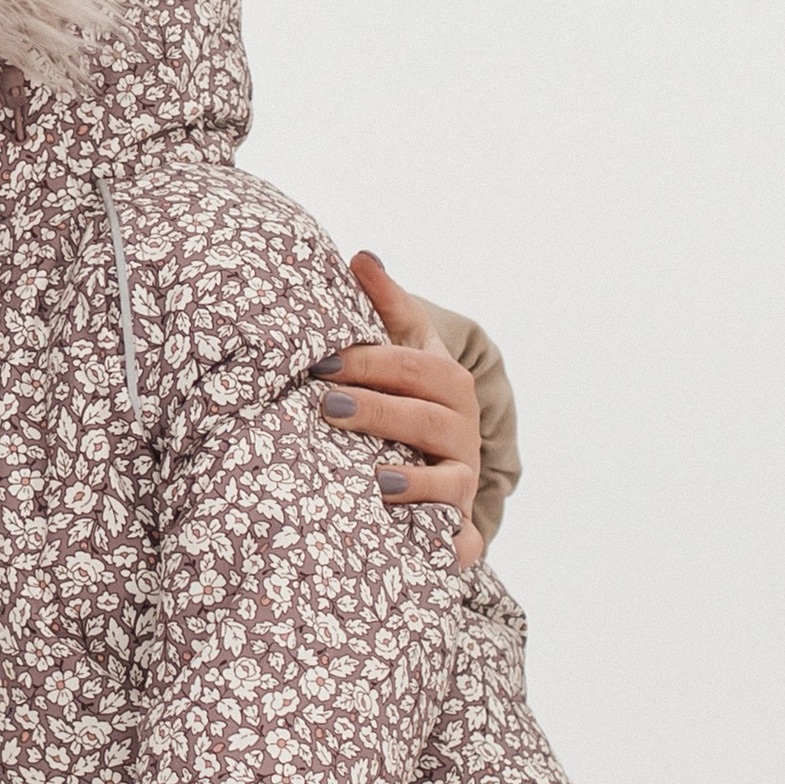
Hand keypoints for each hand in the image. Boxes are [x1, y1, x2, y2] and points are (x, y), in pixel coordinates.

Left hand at [313, 252, 484, 564]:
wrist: (442, 471)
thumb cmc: (408, 402)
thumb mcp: (402, 354)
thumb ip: (386, 308)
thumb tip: (361, 256)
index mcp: (444, 382)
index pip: (416, 362)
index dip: (372, 359)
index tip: (322, 359)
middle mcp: (460, 427)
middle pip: (428, 413)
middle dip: (377, 408)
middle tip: (325, 406)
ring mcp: (462, 476)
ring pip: (448, 474)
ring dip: (411, 475)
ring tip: (368, 473)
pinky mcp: (456, 522)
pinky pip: (453, 528)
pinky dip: (432, 525)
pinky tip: (390, 511)